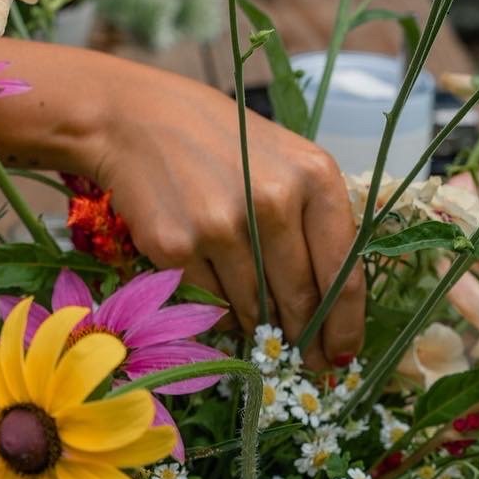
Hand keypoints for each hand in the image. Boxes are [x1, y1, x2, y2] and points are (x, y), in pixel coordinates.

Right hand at [90, 65, 362, 367]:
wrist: (133, 119)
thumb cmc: (219, 140)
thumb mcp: (283, 162)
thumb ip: (311, 221)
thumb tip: (329, 308)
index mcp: (314, 175)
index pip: (345, 273)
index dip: (345, 325)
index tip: (343, 356)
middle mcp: (273, 200)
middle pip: (301, 299)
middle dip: (305, 337)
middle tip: (305, 359)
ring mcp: (222, 226)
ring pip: (256, 309)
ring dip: (260, 323)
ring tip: (255, 314)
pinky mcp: (177, 247)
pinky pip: (213, 305)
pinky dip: (218, 307)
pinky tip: (213, 280)